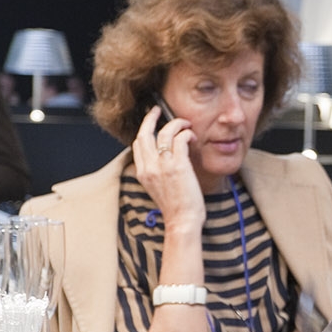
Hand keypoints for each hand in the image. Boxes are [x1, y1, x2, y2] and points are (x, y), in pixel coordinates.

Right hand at [132, 106, 204, 231]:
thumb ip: (156, 172)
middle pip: (144, 133)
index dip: (144, 130)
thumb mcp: (157, 188)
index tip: (151, 122)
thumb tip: (164, 158)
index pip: (137, 144)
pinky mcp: (178, 165)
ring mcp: (163, 165)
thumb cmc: (175, 208)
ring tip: (186, 125)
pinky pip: (181, 139)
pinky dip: (187, 133)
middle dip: (151, 118)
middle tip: (159, 110)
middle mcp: (149, 167)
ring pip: (164, 132)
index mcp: (142, 173)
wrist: (182, 221)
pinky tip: (193, 137)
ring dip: (176, 124)